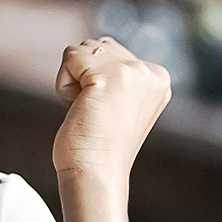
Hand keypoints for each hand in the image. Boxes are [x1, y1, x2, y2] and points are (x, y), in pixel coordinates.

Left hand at [52, 37, 171, 182]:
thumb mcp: (121, 101)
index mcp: (158, 77)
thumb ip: (119, 73)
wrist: (95, 175)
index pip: (112, 52)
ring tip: (88, 110)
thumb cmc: (100, 144)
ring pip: (81, 50)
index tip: (107, 111)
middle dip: (84, 77)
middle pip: (96, 47)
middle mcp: (150, 71)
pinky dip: (63, 85)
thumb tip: (98, 46)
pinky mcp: (106, 78)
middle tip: (95, 111)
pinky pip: (69, 58)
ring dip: (73, 79)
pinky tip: (77, 108)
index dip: (97, 80)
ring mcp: (131, 73)